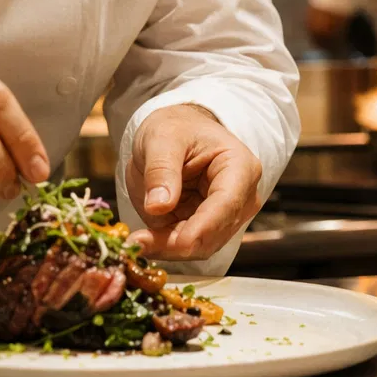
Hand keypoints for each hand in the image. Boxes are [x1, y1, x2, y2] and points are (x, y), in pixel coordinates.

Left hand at [124, 104, 261, 260]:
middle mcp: (241, 198)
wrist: (175, 133)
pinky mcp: (204, 228)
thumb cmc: (175, 128)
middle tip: (138, 243)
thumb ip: (161, 169)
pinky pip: (186, 246)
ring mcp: (224, 216)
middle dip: (177, 243)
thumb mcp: (161, 137)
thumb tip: (159, 206)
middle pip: (213, 233)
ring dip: (167, 248)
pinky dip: (164, 246)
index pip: (226, 204)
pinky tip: (143, 240)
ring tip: (136, 241)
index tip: (176, 242)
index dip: (202, 228)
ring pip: (200, 247)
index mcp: (240, 168)